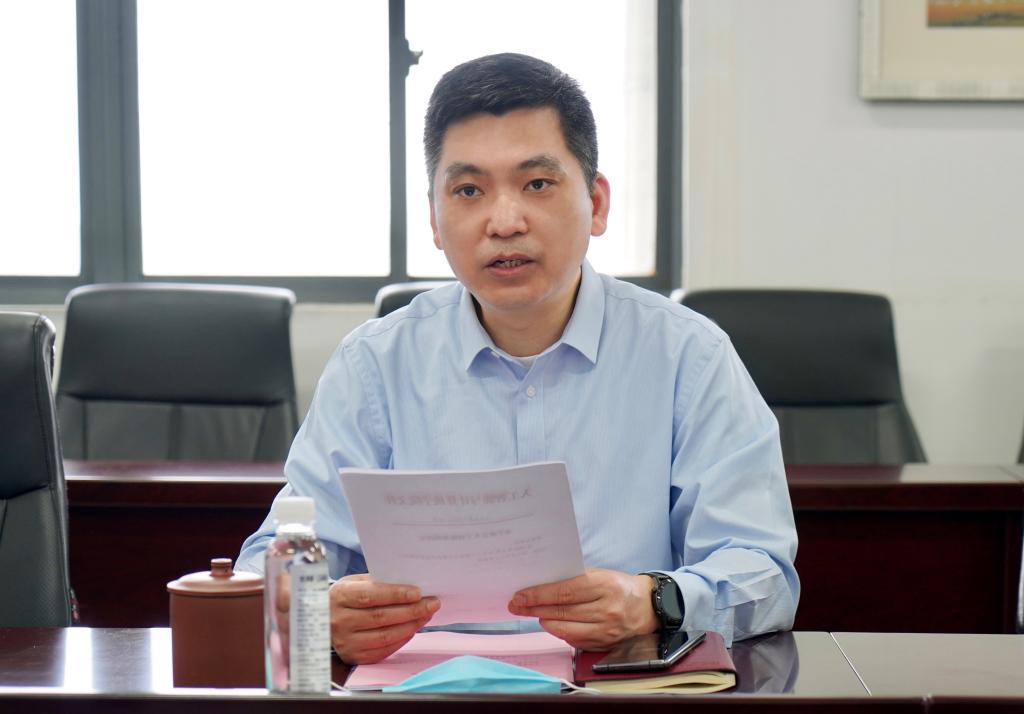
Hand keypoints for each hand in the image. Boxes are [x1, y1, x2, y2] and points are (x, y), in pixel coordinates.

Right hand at [329, 574, 440, 663]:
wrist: (321, 619)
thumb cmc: (344, 597)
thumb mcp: (354, 583)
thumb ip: (377, 583)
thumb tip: (410, 585)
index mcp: (339, 596)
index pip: (370, 596)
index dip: (396, 594)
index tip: (418, 593)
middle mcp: (339, 621)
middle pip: (381, 617)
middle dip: (411, 610)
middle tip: (432, 603)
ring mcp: (346, 642)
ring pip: (385, 636)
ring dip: (411, 625)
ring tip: (426, 615)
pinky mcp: (353, 656)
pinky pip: (383, 650)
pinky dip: (401, 639)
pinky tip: (412, 629)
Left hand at [507, 568, 658, 650]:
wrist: (648, 607)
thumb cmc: (619, 586)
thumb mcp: (600, 574)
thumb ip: (574, 580)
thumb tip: (542, 587)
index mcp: (604, 586)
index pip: (564, 592)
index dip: (538, 595)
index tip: (520, 596)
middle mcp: (606, 610)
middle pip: (562, 612)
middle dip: (534, 609)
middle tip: (517, 606)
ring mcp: (606, 630)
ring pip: (565, 630)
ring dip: (545, 621)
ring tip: (534, 614)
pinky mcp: (605, 644)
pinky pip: (575, 641)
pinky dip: (560, 632)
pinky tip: (552, 624)